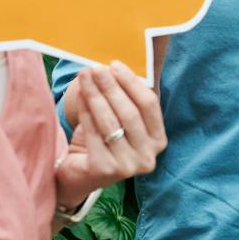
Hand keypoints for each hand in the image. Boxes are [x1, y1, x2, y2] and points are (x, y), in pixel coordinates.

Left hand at [56, 63, 166, 207]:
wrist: (82, 174)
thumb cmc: (104, 141)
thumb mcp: (121, 121)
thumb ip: (125, 99)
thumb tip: (113, 67)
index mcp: (158, 141)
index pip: (149, 105)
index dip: (132, 83)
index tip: (115, 65)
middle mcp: (148, 156)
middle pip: (130, 112)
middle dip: (111, 87)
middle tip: (96, 68)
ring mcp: (128, 166)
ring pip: (111, 122)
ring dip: (96, 95)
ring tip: (84, 77)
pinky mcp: (104, 170)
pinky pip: (94, 133)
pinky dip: (85, 112)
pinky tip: (80, 97)